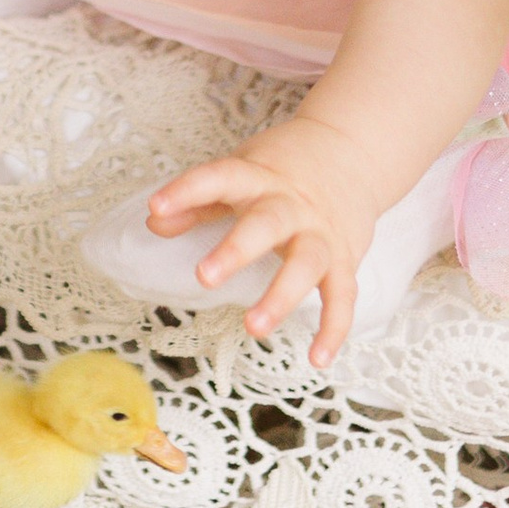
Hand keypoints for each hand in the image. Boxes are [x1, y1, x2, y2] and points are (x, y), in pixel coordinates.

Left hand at [144, 113, 384, 363]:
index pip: (220, 178)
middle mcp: (292, 205)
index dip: (187, 191)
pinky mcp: (345, 258)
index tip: (156, 205)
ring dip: (281, 297)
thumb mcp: (242, 174)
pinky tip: (317, 359)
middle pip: (267, 224)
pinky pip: (343, 296)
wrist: (355, 149)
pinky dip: (333, 328)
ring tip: (253, 328)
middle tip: (204, 277)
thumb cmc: (284, 169)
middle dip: (237, 250)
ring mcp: (321, 232)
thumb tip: (153, 222)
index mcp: (258, 179)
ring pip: (306, 263)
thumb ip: (199, 201)